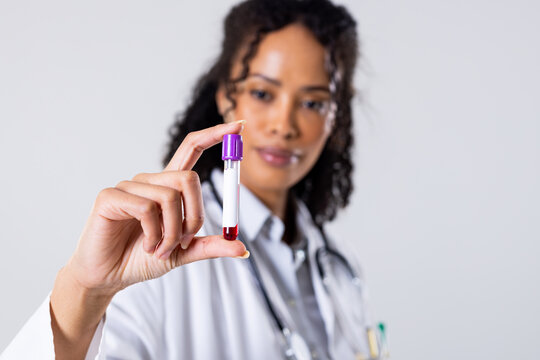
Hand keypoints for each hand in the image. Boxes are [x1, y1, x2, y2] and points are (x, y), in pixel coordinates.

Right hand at [66, 120, 246, 295]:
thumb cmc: (142, 258)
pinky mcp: (111, 196)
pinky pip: (146, 208)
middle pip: (189, 178)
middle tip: (184, 241)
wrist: (109, 276)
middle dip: (195, 215)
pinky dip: (154, 234)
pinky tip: (147, 246)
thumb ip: (210, 246)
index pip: (192, 148)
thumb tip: (242, 248)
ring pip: (170, 197)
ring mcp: (129, 186)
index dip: (214, 135)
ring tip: (160, 249)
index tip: (239, 125)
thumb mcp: (183, 252)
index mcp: (168, 187)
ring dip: (172, 232)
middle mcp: (150, 180)